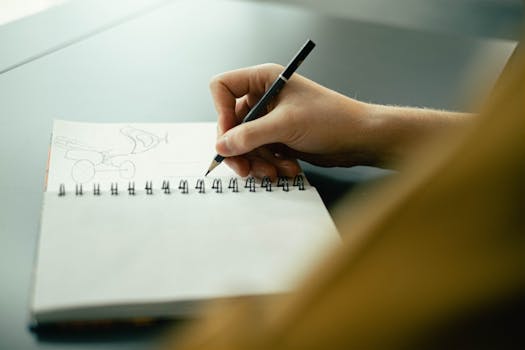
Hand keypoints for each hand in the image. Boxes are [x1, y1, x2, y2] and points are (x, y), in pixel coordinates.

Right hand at [209, 63, 374, 178]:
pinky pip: (259, 153)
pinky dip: (268, 164)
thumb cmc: (332, 119)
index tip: (230, 135)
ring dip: (257, 161)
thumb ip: (250, 135)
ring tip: (274, 171)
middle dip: (239, 148)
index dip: (221, 112)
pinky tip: (288, 168)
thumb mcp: (286, 125)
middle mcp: (263, 97)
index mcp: (264, 79)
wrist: (359, 139)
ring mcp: (270, 119)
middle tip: (244, 169)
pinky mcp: (277, 138)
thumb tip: (222, 145)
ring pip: (244, 143)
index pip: (223, 88)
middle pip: (230, 123)